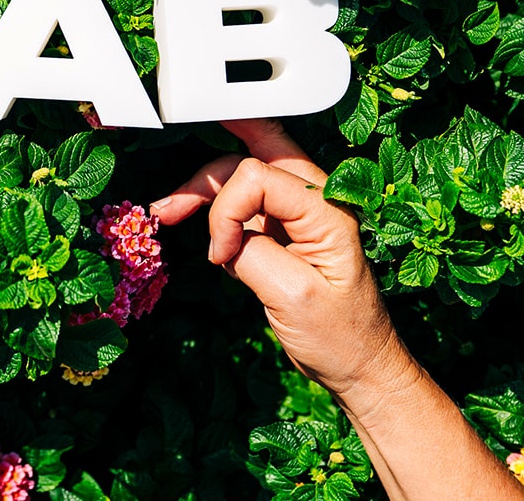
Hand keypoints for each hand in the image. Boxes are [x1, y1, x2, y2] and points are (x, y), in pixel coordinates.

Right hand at [150, 118, 408, 398]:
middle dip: (207, 174)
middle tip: (169, 204)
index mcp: (325, 210)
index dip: (227, 210)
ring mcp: (297, 214)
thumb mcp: (293, 296)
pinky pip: (242, 203)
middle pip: (251, 158)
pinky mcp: (282, 230)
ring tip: (166, 211)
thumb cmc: (338, 336)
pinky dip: (213, 208)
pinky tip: (192, 223)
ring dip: (203, 188)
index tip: (222, 255)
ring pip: (242, 175)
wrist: (357, 365)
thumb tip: (221, 239)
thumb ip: (253, 254)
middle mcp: (314, 201)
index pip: (258, 177)